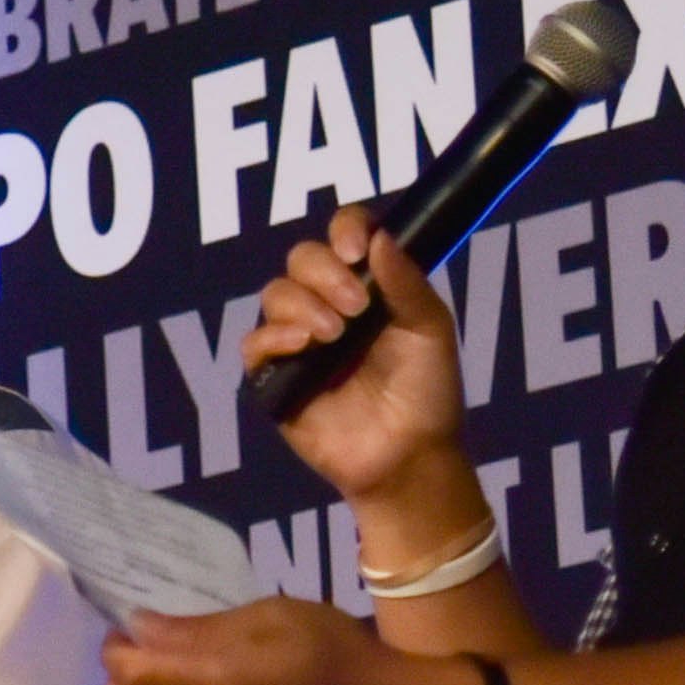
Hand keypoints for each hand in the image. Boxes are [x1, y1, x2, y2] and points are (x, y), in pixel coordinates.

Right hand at [251, 204, 470, 504]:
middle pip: (302, 257)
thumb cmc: (426, 391)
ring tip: (334, 336)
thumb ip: (405, 281)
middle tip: (356, 308)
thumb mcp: (430, 329)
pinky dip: (274, 336)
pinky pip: (254, 341)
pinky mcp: (275, 376)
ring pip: (275, 293)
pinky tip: (304, 347)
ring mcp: (300, 339)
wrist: (408, 453)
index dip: (346, 231)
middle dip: (325, 273)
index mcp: (369, 285)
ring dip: (304, 305)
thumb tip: (377, 237)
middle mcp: (330, 304)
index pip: (345, 233)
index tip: (358, 253)